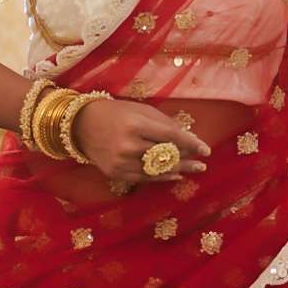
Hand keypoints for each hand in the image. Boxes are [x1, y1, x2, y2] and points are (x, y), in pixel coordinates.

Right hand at [74, 98, 211, 183]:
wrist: (82, 125)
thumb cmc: (116, 112)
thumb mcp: (141, 110)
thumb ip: (164, 124)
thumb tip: (189, 137)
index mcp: (136, 124)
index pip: (170, 136)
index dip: (190, 144)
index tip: (206, 150)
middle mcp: (128, 145)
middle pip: (165, 156)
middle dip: (187, 160)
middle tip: (202, 164)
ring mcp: (121, 162)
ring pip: (156, 170)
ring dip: (177, 170)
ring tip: (193, 170)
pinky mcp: (115, 173)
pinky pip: (144, 178)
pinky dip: (161, 177)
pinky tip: (174, 175)